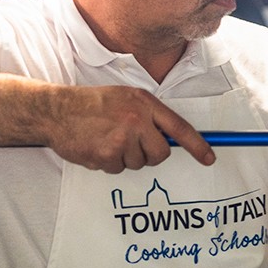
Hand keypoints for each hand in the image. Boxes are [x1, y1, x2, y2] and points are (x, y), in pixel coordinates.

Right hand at [46, 85, 213, 173]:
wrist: (57, 110)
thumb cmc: (92, 104)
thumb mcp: (126, 98)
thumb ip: (148, 115)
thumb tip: (168, 137)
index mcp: (145, 103)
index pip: (179, 128)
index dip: (197, 145)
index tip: (209, 158)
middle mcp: (137, 120)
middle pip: (160, 154)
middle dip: (149, 154)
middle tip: (131, 143)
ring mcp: (122, 139)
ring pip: (138, 163)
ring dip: (125, 157)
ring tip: (108, 139)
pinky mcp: (107, 155)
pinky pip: (118, 169)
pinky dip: (109, 162)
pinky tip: (97, 146)